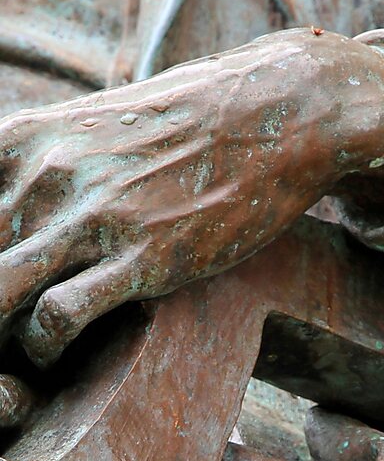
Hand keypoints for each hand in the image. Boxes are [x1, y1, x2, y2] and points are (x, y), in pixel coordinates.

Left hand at [0, 29, 383, 367]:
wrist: (277, 114)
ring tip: (17, 344)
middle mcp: (46, 173)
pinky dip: (43, 346)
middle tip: (1, 322)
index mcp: (24, 138)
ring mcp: (94, 214)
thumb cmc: (193, 120)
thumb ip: (45, 161)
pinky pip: (55, 318)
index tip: (2, 279)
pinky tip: (59, 345)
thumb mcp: (100, 123)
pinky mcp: (143, 256)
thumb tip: (21, 206)